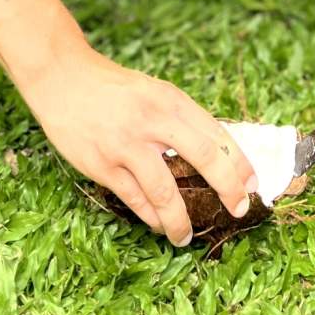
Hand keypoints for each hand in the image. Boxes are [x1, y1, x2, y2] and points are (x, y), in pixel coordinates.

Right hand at [17, 48, 256, 245]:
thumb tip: (214, 153)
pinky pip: (134, 199)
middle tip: (237, 210)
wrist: (62, 77)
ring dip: (180, 220)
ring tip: (186, 237)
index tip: (252, 184)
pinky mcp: (101, 164)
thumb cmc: (112, 88)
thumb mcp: (154, 91)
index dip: (239, 162)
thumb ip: (180, 119)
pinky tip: (158, 226)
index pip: (217, 134)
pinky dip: (150, 217)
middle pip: (204, 157)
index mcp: (171, 100)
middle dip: (227, 188)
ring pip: (165, 191)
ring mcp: (126, 144)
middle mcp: (153, 120)